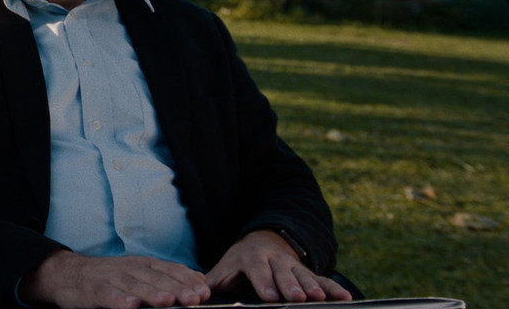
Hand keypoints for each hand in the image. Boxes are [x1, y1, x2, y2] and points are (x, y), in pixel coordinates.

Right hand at [20, 249, 210, 308]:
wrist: (68, 274)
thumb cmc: (109, 277)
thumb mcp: (140, 272)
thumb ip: (167, 276)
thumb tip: (200, 279)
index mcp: (143, 264)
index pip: (169, 269)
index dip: (186, 279)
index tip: (205, 291)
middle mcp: (129, 268)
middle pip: (155, 277)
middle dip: (176, 287)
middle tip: (194, 298)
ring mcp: (110, 278)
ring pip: (134, 285)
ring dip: (152, 293)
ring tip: (168, 300)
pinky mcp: (93, 290)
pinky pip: (108, 295)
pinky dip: (119, 300)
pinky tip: (131, 306)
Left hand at [205, 230, 352, 303]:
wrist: (263, 241)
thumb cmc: (239, 262)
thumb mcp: (224, 268)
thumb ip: (212, 282)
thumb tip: (194, 296)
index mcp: (252, 258)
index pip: (258, 271)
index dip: (264, 283)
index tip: (270, 297)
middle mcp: (275, 260)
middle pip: (284, 274)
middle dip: (291, 286)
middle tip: (298, 298)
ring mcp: (293, 266)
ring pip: (304, 277)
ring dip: (313, 288)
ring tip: (320, 299)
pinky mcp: (307, 272)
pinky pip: (322, 279)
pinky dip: (333, 288)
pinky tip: (344, 298)